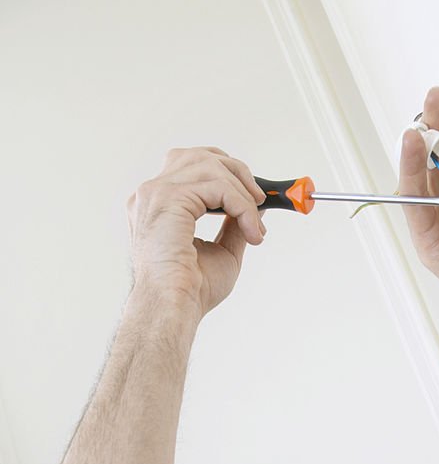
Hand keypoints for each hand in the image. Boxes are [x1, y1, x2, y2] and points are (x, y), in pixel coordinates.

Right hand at [126, 146, 266, 318]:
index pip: (192, 166)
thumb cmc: (191, 290)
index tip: (253, 199)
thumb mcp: (223, 250)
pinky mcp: (169, 198)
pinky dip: (242, 206)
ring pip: (211, 167)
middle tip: (261, 202)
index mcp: (159, 204)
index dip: (227, 175)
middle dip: (238, 173)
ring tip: (254, 225)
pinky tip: (250, 231)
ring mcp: (156, 193)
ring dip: (243, 194)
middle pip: (200, 156)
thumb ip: (234, 224)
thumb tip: (256, 206)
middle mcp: (152, 193)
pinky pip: (217, 186)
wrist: (175, 308)